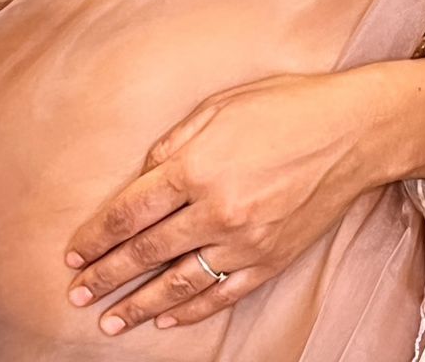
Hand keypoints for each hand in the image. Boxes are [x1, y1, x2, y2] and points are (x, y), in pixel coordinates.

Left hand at [62, 69, 380, 333]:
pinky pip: (222, 294)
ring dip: (139, 305)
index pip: (130, 211)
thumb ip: (175, 143)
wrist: (351, 132)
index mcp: (196, 167)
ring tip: (110, 319)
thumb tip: (144, 174)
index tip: (73, 252)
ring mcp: (244, 241)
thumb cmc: (284, 106)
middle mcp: (215, 210)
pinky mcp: (270, 260)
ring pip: (178, 283)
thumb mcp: (219, 105)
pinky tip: (167, 320)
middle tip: (77, 292)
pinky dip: (191, 310)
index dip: (97, 235)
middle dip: (106, 273)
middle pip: (146, 251)